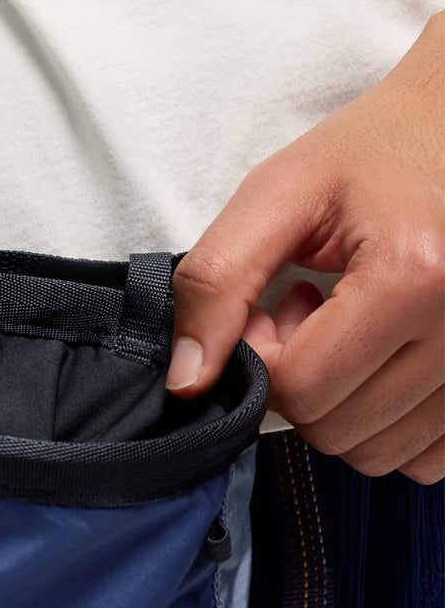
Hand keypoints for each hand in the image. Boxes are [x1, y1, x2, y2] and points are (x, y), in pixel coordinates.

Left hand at [168, 13, 443, 484]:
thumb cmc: (373, 150)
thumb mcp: (279, 193)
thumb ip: (217, 282)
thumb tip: (188, 382)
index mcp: (417, 275)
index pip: (302, 391)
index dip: (263, 361)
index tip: (269, 308)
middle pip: (339, 430)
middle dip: (300, 386)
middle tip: (307, 315)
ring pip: (380, 452)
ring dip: (343, 405)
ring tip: (347, 328)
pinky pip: (431, 458)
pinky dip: (390, 425)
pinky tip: (384, 360)